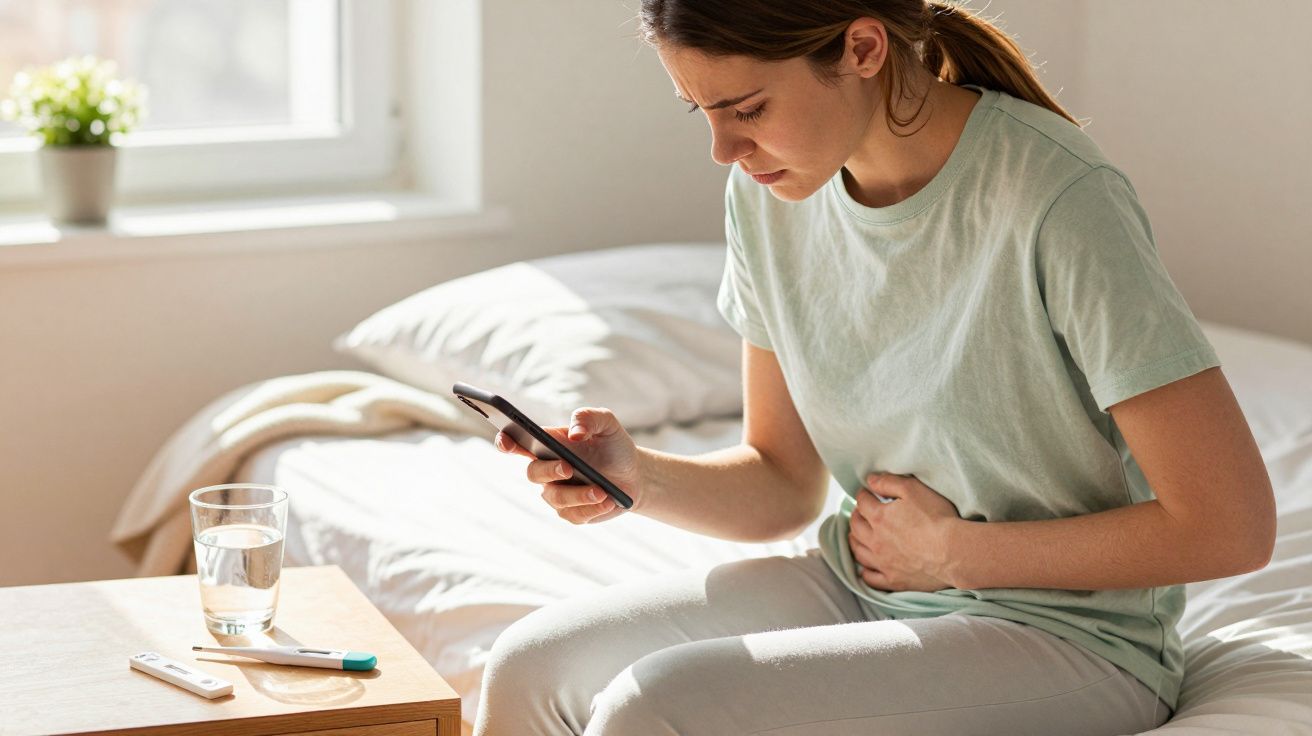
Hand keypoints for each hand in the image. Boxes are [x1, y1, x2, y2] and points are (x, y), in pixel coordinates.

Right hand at [494, 407, 642, 525]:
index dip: (505, 443)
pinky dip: (592, 509)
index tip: (507, 442)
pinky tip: (608, 501)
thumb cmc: (613, 445)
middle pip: (533, 473)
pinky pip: (574, 515)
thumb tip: (574, 433)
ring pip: (556, 498)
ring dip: (579, 495)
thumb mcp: (606, 424)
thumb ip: (589, 418)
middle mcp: (546, 469)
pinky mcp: (572, 512)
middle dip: (549, 471)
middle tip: (568, 468)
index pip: (517, 443)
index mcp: (547, 444)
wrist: (633, 473)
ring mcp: (557, 492)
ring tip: (602, 491)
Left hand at [848, 473, 960, 591]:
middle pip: (856, 527)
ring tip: (857, 536)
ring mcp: (883, 563)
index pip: (862, 503)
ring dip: (855, 541)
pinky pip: (871, 579)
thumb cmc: (937, 519)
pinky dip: (865, 572)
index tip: (865, 494)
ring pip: (858, 552)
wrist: (954, 552)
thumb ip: (889, 482)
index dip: (863, 495)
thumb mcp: (913, 490)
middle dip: (856, 516)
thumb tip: (870, 480)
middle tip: (859, 513)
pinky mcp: (894, 581)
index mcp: (879, 518)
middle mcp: (875, 541)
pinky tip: (866, 568)